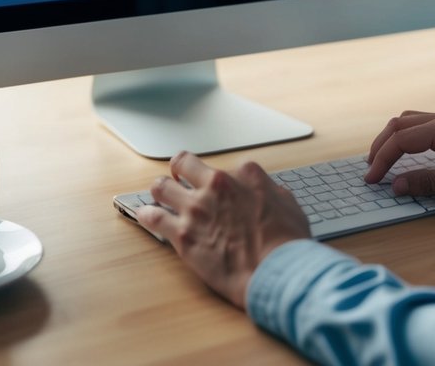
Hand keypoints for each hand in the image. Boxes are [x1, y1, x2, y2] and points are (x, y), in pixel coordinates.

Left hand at [137, 151, 311, 308]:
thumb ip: (272, 192)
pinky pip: (153, 218)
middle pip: (184, 164)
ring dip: (161, 191)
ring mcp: (196, 208)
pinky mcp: (182, 234)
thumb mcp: (289, 206)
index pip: (224, 168)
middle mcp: (216, 185)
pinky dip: (147, 215)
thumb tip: (268, 192)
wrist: (276, 271)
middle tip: (179, 178)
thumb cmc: (287, 242)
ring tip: (161, 197)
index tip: (221, 191)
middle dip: (180, 170)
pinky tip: (145, 216)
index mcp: (245, 175)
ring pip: (162, 187)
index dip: (222, 181)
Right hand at [364, 108, 434, 205]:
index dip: (382, 160)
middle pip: (400, 124)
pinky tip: (405, 151)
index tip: (372, 179)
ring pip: (410, 120)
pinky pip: (423, 124)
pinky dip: (406, 136)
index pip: (402, 140)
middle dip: (381, 146)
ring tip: (381, 160)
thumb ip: (430, 182)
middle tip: (370, 170)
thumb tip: (397, 184)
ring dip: (392, 139)